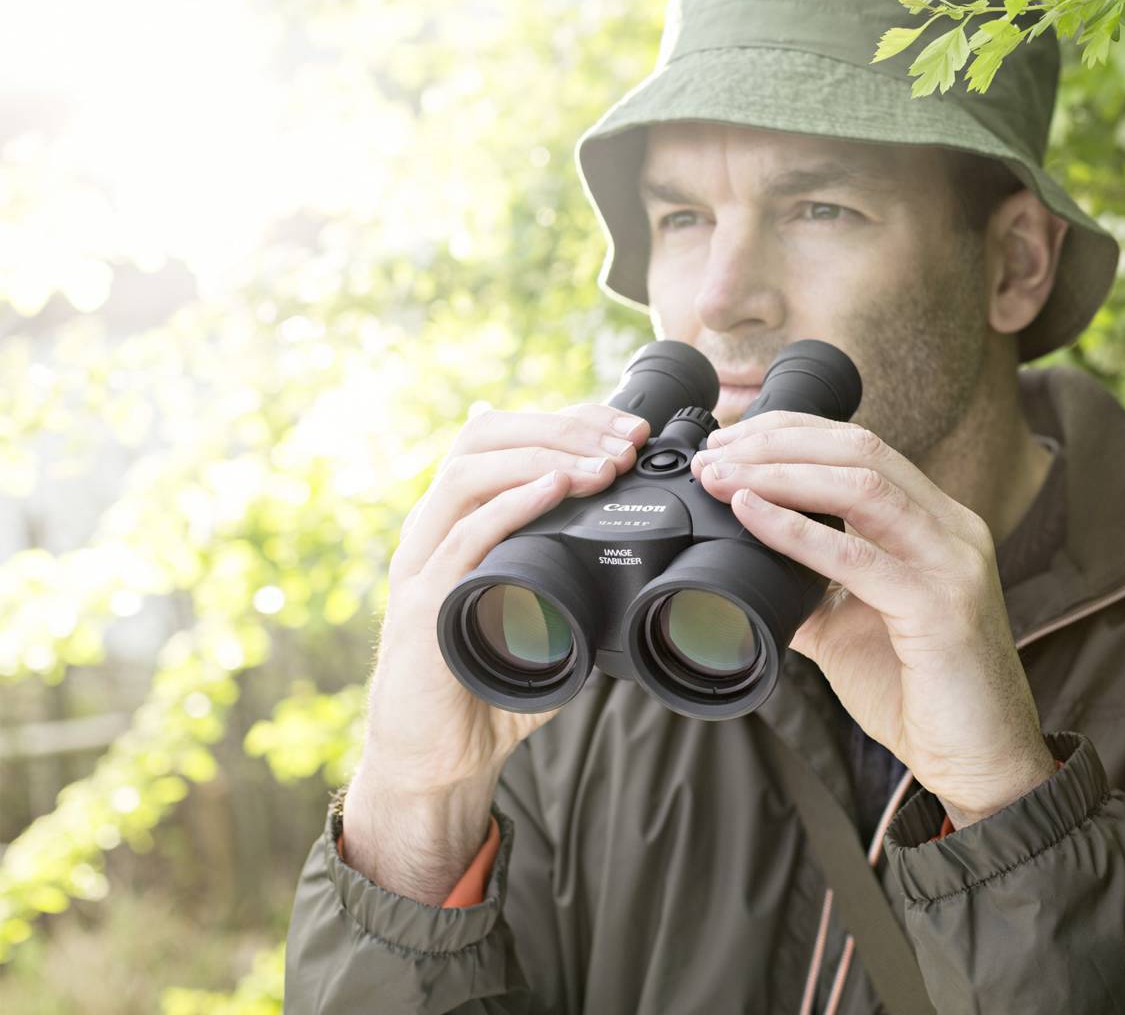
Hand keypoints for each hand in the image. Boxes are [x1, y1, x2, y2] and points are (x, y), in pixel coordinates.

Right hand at [360, 402, 654, 793]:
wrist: (438, 760)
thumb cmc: (488, 687)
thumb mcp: (544, 618)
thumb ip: (577, 585)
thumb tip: (643, 567)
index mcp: (462, 521)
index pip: (507, 437)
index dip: (568, 421)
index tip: (629, 429)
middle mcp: (435, 530)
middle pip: (484, 435)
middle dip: (562, 426)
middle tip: (627, 441)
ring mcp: (424, 562)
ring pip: (470, 472)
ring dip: (544, 456)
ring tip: (604, 465)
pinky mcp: (424, 604)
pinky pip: (463, 537)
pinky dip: (512, 504)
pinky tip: (553, 489)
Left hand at [691, 413, 1057, 827]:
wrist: (980, 761)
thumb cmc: (923, 695)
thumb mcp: (852, 626)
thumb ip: (811, 587)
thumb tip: (747, 566)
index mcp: (938, 523)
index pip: (864, 447)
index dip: (794, 430)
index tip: (733, 437)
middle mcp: (953, 529)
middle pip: (862, 449)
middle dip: (779, 441)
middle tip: (715, 452)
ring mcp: (953, 563)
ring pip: (863, 485)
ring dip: (780, 473)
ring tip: (722, 476)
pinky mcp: (942, 608)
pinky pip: (858, 556)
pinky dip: (796, 531)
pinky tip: (751, 515)